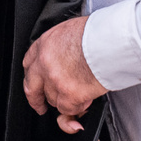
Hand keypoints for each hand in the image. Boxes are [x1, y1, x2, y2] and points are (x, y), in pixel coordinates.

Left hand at [22, 15, 106, 133]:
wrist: (111, 41)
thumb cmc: (98, 33)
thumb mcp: (72, 31)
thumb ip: (62, 47)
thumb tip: (66, 56)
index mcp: (45, 44)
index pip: (29, 64)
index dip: (33, 76)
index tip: (35, 83)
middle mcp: (45, 63)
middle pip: (32, 87)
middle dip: (35, 99)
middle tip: (40, 106)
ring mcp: (55, 80)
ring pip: (52, 99)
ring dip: (65, 99)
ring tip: (80, 92)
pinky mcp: (69, 94)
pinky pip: (67, 109)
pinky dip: (77, 107)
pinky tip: (86, 99)